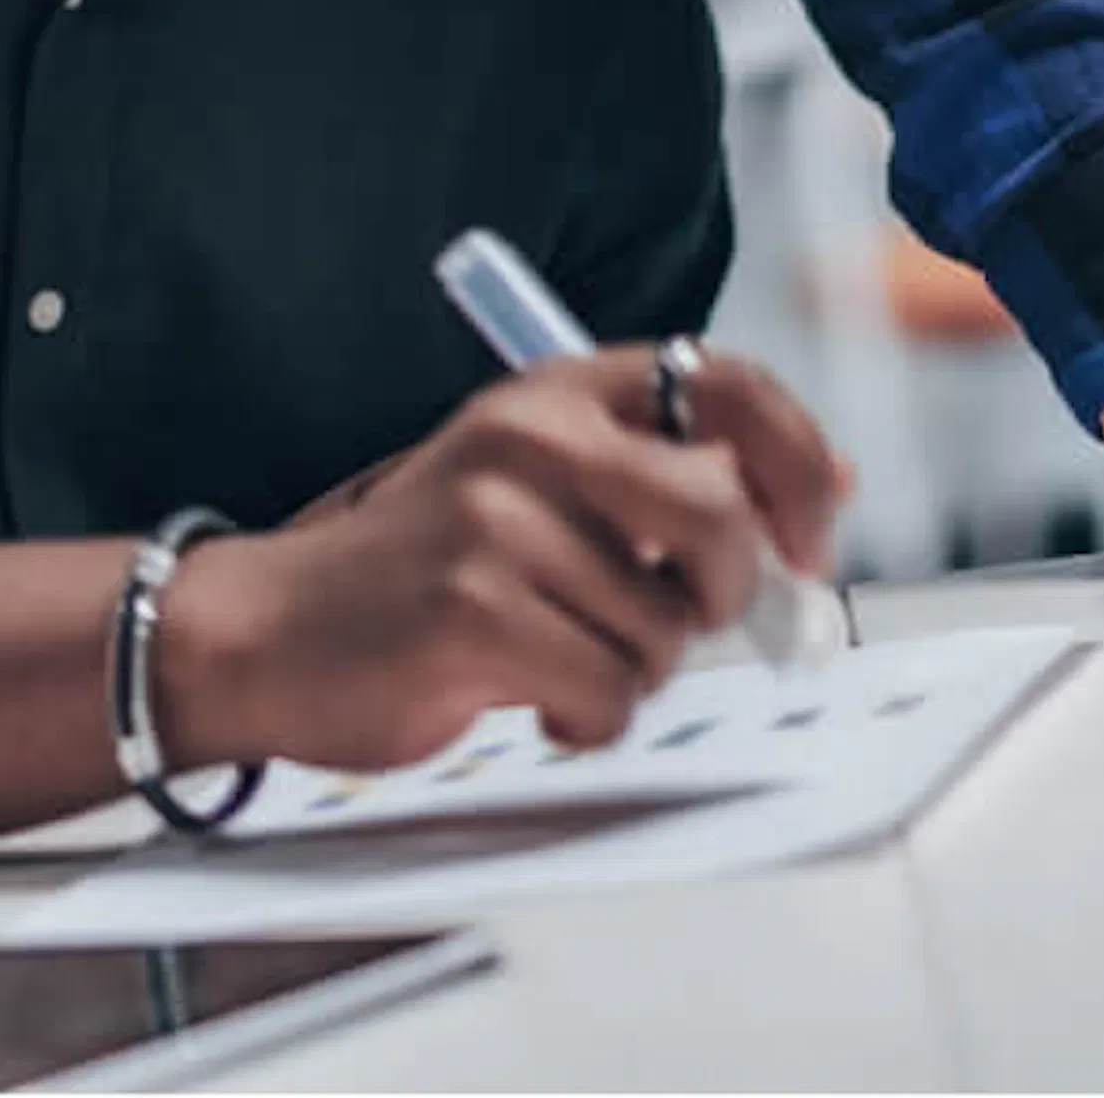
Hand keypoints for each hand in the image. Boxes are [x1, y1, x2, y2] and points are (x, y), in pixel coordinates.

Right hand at [155, 344, 850, 769]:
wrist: (268, 628)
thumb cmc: (428, 563)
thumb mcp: (546, 480)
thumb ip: (671, 473)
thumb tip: (834, 487)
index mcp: (564, 386)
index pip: (731, 385)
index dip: (800, 462)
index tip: (814, 537)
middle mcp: (535, 433)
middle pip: (719, 511)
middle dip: (732, 589)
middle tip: (694, 622)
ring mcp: (500, 520)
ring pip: (668, 624)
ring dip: (638, 669)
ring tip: (566, 657)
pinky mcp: (472, 611)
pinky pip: (609, 690)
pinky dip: (593, 718)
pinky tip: (537, 701)